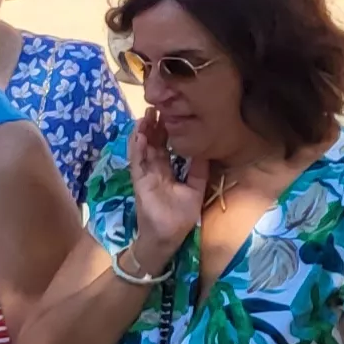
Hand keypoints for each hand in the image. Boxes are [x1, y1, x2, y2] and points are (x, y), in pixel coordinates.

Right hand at [125, 111, 206, 255]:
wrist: (168, 237)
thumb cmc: (180, 216)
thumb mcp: (195, 189)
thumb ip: (199, 171)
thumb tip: (206, 151)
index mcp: (166, 171)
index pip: (164, 147)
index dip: (164, 131)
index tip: (167, 114)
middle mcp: (154, 171)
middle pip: (151, 145)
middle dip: (152, 127)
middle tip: (154, 107)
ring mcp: (145, 176)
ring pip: (142, 150)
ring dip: (142, 133)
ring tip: (144, 115)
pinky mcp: (140, 183)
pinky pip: (137, 163)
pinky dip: (137, 149)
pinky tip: (138, 135)